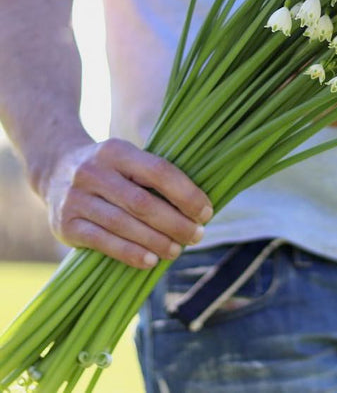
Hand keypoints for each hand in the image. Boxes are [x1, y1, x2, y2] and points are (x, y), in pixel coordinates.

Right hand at [42, 138, 212, 268]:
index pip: (159, 171)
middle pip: (143, 202)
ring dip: (156, 241)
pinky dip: (130, 253)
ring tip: (177, 250)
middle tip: (197, 236)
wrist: (56, 169)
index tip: (206, 212)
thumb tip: (199, 208)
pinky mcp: (66, 225)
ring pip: (124, 224)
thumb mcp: (129, 159)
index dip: (187, 194)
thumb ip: (157, 177)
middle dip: (175, 223)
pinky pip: (103, 242)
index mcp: (117, 150)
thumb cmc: (111, 169)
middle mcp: (93, 171)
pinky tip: (150, 260)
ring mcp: (76, 198)